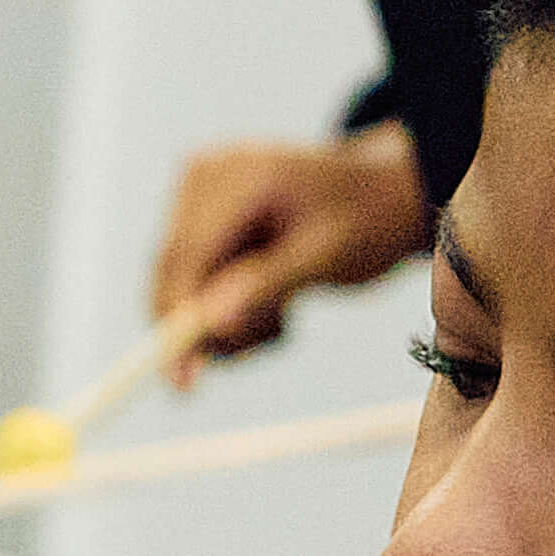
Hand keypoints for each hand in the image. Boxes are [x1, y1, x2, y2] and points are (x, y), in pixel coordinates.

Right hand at [143, 122, 428, 371]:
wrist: (382, 196)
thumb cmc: (366, 220)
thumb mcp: (326, 257)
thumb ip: (267, 286)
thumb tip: (213, 324)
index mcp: (238, 174)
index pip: (187, 256)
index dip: (178, 320)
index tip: (180, 381)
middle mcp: (205, 175)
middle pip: (172, 272)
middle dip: (208, 327)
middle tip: (269, 340)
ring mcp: (197, 193)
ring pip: (180, 285)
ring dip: (226, 322)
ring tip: (284, 315)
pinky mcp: (199, 216)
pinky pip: (193, 281)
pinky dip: (228, 309)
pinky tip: (273, 302)